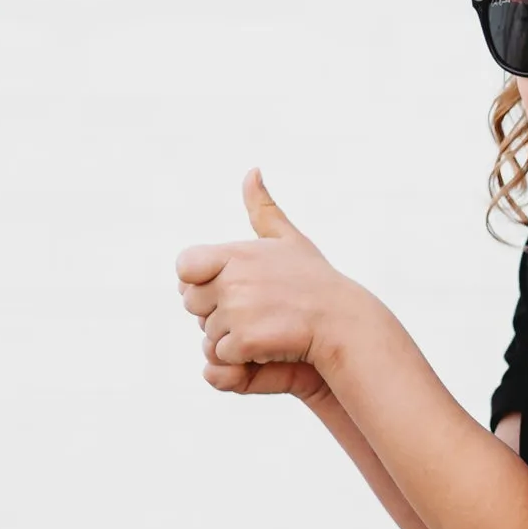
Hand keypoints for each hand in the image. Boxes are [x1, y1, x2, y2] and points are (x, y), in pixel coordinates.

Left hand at [176, 169, 351, 396]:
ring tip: (266, 327)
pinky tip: (268, 346)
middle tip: (255, 311)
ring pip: (208, 333)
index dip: (199, 280)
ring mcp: (237, 311)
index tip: (227, 286)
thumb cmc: (316, 282)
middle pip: (192, 304)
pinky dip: (241, 358)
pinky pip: (222, 355)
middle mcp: (231, 279)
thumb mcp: (289, 239)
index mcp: (234, 253)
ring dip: (231, 337)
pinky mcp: (245, 340)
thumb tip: (252, 171)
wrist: (343, 323)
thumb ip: (262, 208)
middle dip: (216, 312)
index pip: (184, 267)